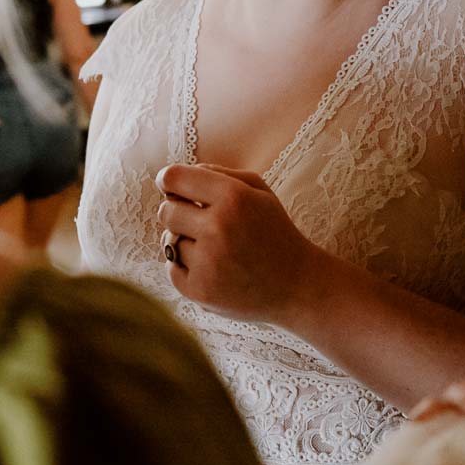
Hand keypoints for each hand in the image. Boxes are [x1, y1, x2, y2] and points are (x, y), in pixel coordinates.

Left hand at [155, 162, 320, 323]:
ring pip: (170, 240)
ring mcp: (208, 262)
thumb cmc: (274, 232)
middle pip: (166, 210)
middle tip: (201, 223)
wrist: (298, 286)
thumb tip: (171, 178)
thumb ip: (217, 173)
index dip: (167, 180)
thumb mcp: (259, 191)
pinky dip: (186, 268)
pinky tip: (212, 268)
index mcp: (232, 197)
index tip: (169, 186)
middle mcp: (217, 227)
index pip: (174, 178)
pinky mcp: (200, 291)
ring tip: (216, 250)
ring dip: (185, 242)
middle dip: (178, 213)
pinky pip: (171, 268)